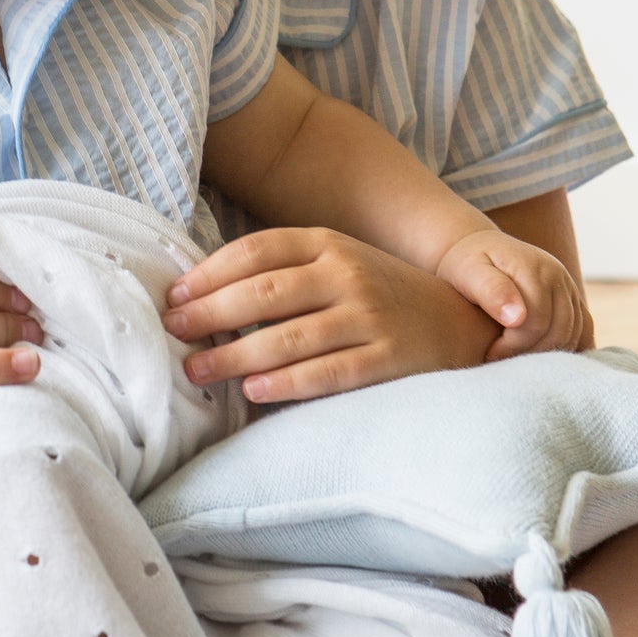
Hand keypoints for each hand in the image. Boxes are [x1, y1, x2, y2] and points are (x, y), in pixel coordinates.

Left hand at [161, 228, 498, 400]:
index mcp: (328, 244)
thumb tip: (204, 299)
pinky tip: (255, 392)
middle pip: (264, 290)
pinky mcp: (389, 358)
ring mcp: (370, 315)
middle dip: (210, 313)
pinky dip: (288, 382)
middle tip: (171, 332)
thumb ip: (285, 274)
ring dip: (235, 355)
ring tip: (197, 370)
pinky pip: (329, 371)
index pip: (257, 250)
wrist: (465, 322)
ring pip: (289, 335)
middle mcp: (347, 273)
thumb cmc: (381, 297)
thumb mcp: (338, 267)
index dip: (209, 273)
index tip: (174, 297)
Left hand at [434, 229, 591, 359]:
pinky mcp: (571, 296)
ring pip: (574, 333)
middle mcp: (557, 275)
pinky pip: (584, 328)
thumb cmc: (466, 263)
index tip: (490, 354)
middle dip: (530, 353)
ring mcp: (567, 285)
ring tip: (516, 360)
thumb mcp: (468, 272)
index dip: (514, 346)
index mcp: (534, 269)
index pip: (536, 322)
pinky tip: (544, 359)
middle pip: (559, 330)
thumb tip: (517, 318)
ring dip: (548, 353)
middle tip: (503, 362)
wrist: (475, 246)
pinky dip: (569, 346)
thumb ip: (492, 291)